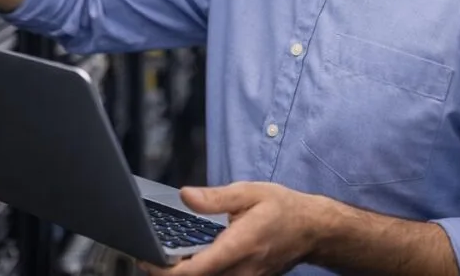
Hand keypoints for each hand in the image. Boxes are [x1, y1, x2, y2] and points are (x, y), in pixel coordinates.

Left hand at [140, 183, 326, 275]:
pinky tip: (187, 262)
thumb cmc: (282, 208)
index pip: (196, 270)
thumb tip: (185, 196)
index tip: (147, 259)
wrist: (312, 230)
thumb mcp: (249, 193)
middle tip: (148, 257)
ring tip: (163, 259)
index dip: (166, 271)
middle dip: (168, 274)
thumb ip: (215, 198)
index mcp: (239, 246)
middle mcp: (242, 270)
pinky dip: (200, 274)